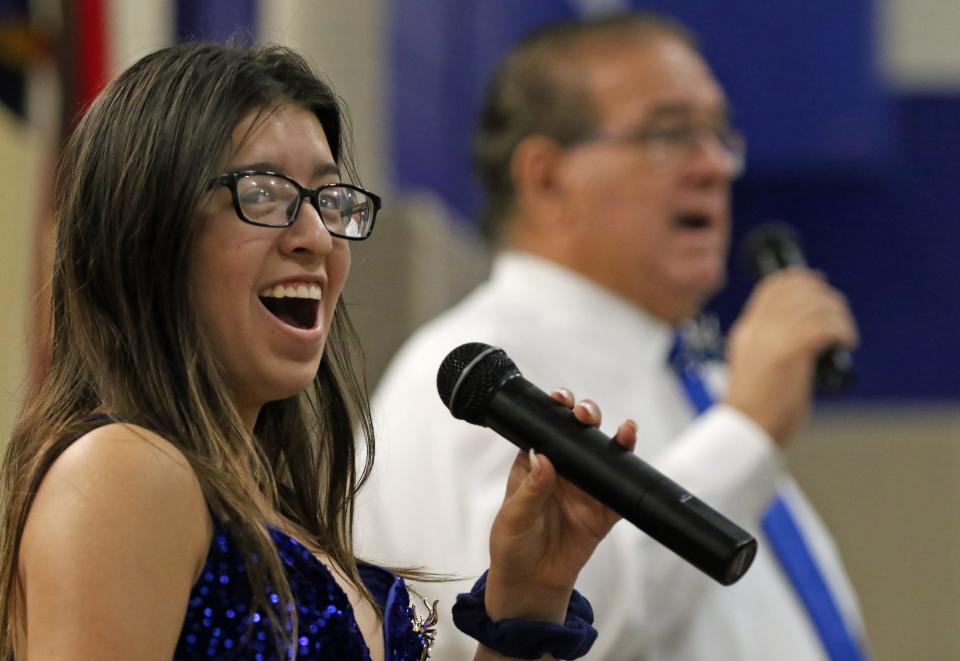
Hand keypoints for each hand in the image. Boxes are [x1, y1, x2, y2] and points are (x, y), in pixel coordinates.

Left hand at [482, 388, 637, 623]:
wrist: (531, 584)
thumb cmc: (513, 545)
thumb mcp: (514, 517)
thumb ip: (530, 490)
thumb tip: (543, 458)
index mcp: (535, 462)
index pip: (547, 427)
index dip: (556, 408)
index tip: (560, 398)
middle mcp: (563, 469)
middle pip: (579, 432)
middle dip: (586, 415)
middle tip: (585, 413)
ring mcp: (586, 488)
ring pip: (604, 453)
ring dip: (615, 437)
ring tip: (623, 429)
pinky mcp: (604, 511)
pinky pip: (621, 488)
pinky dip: (630, 472)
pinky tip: (633, 456)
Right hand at [724, 267, 858, 444]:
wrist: (745, 432)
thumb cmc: (757, 408)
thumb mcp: (756, 366)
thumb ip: (772, 345)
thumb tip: (806, 333)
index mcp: (747, 330)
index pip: (772, 287)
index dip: (801, 279)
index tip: (821, 285)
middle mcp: (757, 329)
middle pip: (796, 289)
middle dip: (825, 295)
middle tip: (840, 315)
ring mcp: (772, 340)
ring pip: (813, 305)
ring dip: (838, 315)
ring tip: (846, 333)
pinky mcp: (788, 354)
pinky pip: (823, 326)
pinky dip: (841, 330)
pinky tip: (847, 342)